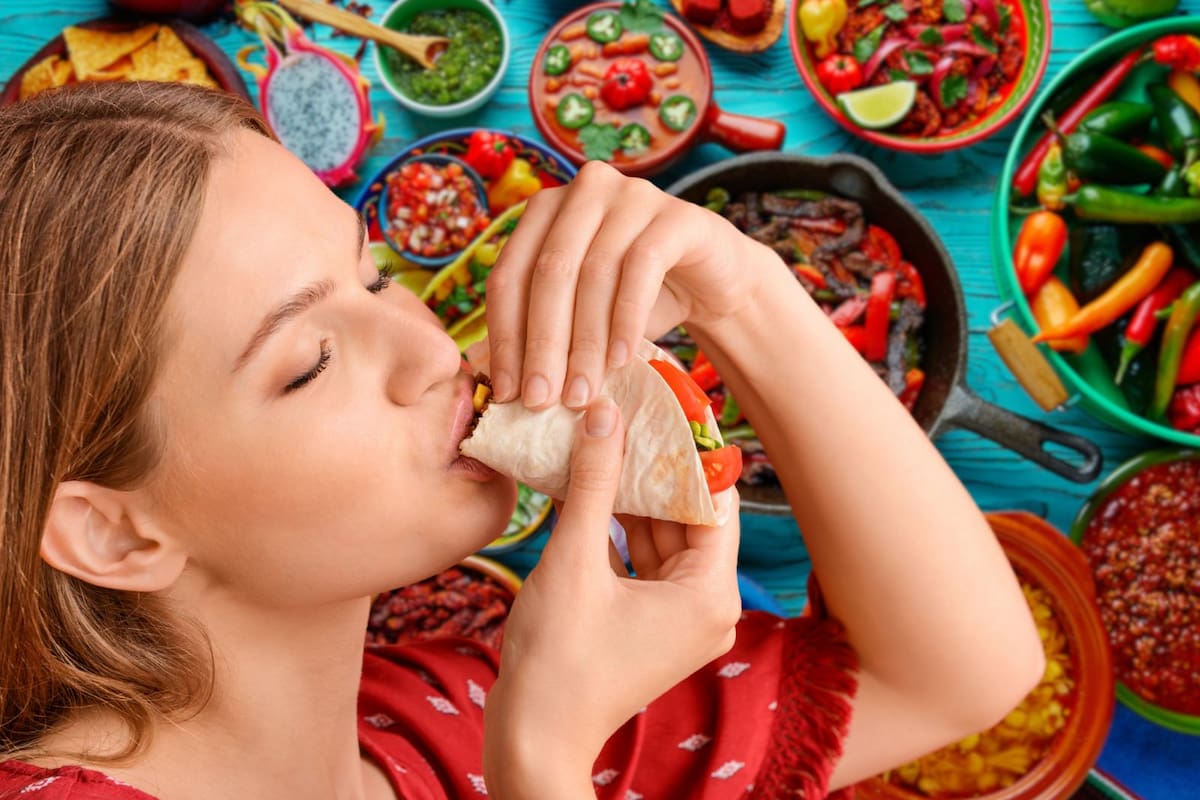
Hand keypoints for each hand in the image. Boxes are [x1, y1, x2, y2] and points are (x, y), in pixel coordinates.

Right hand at [482, 399, 740, 794]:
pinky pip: (643, 561)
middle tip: (627, 413)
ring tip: (604, 441)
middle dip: (653, 468)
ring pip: (662, 536)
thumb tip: (605, 415)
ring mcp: (680, 619)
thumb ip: (592, 483)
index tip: (667, 402)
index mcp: (710, 593)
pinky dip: (619, 530)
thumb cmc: (557, 660)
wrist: (533, 740)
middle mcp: (709, 606)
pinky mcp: (652, 625)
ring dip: (631, 496)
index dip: (688, 447)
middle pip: (687, 515)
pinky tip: (590, 488)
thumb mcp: (574, 560)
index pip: (713, 497)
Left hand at [484, 161, 765, 409]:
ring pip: (593, 272)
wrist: (714, 284)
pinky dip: (626, 319)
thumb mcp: (578, 317)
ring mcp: (632, 195)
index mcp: (545, 210)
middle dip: (542, 344)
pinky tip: (621, 360)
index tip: (506, 393)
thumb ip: (536, 333)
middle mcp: (584, 190)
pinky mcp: (676, 216)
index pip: (509, 275)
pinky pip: (641, 268)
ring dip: (584, 342)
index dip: (504, 338)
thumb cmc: (635, 301)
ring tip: (581, 393)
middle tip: (542, 401)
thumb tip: (487, 379)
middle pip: (548, 273)